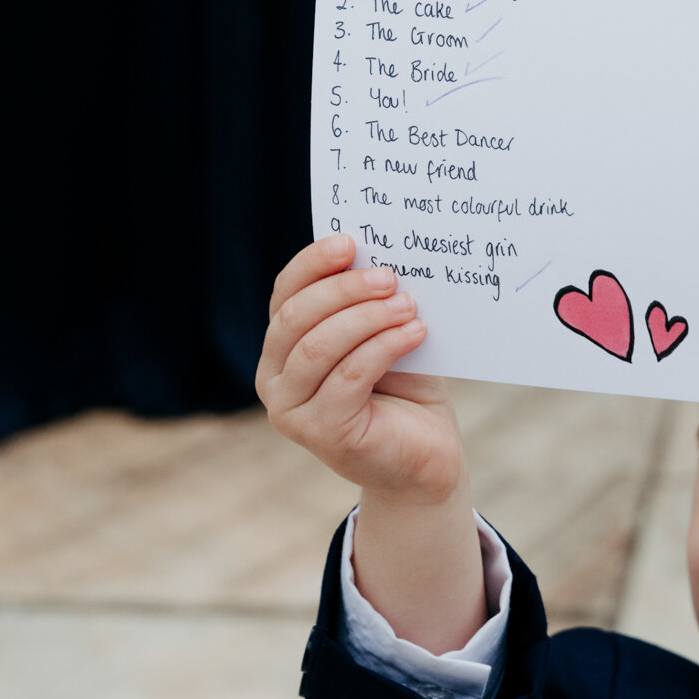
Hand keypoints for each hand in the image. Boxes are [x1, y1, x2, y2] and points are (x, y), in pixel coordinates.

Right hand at [258, 234, 463, 504]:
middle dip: (343, 289)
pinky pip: (348, 375)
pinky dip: (384, 347)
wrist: (425, 456)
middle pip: (295, 317)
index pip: (284, 295)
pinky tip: (415, 333)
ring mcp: (290, 410)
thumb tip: (375, 251)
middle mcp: (273, 379)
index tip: (349, 242)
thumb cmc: (403, 389)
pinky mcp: (320, 433)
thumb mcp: (380, 334)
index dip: (311, 264)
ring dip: (367, 317)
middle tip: (389, 277)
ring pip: (318, 345)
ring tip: (407, 305)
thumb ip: (366, 301)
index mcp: (280, 348)